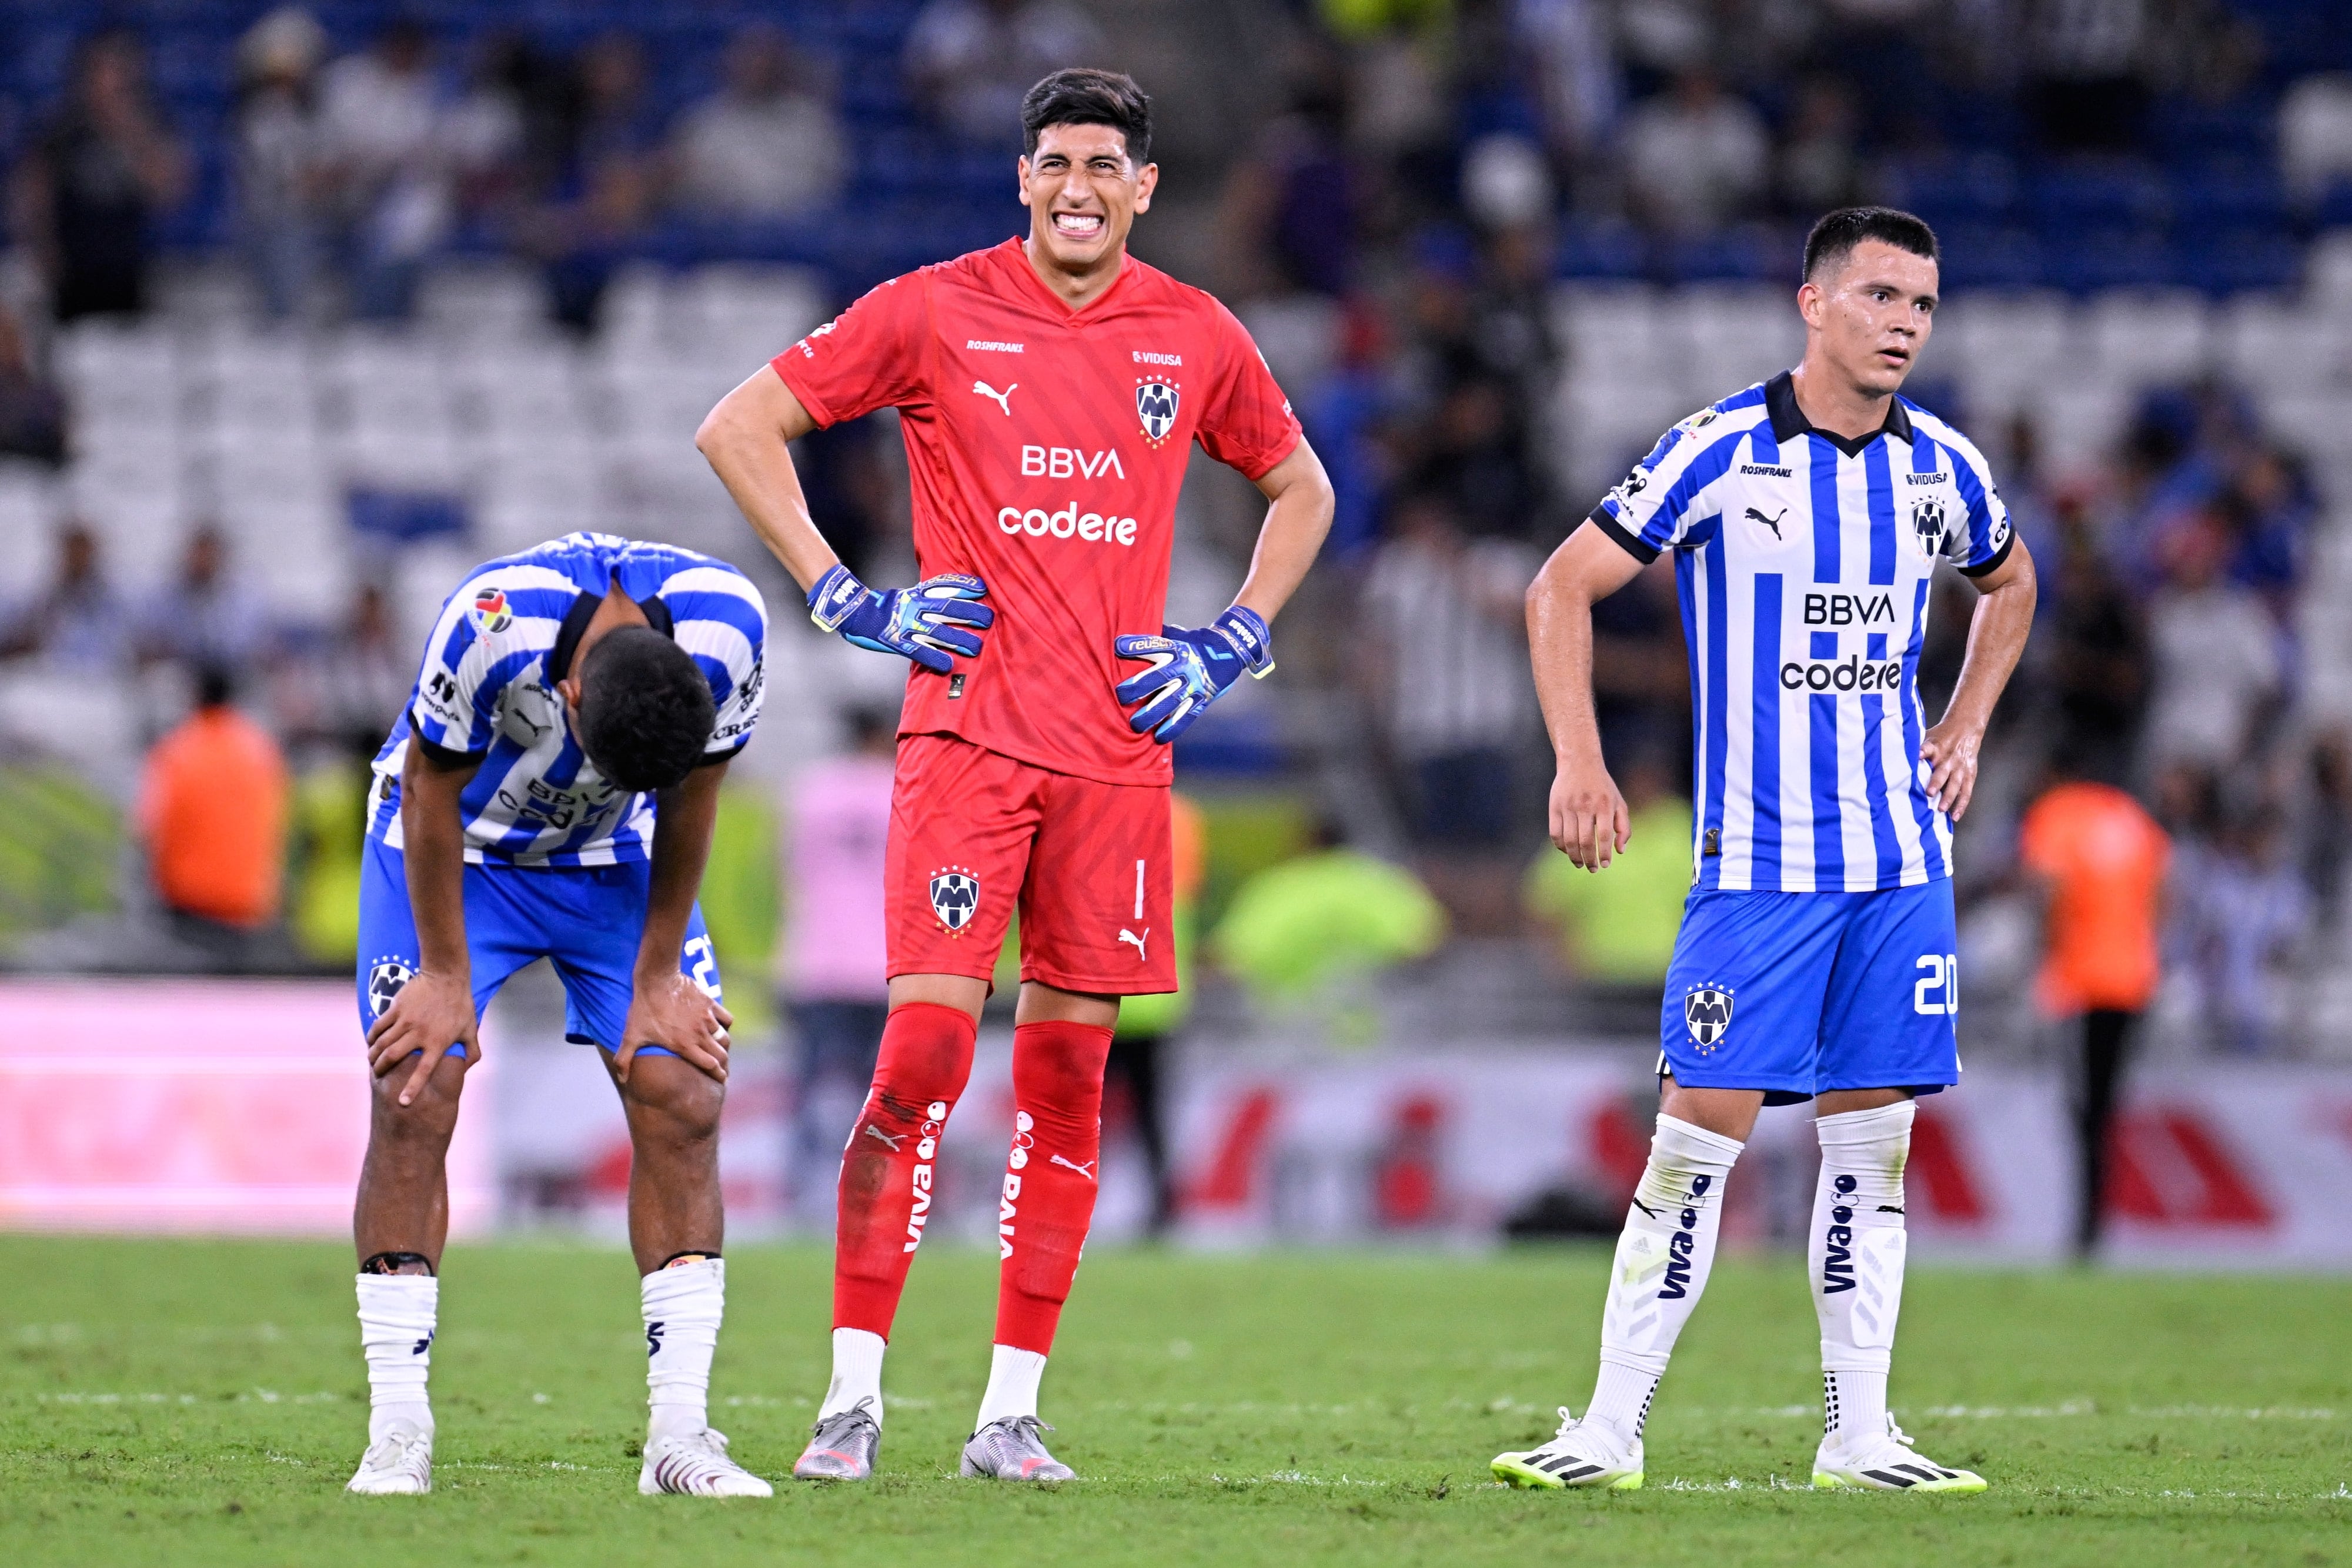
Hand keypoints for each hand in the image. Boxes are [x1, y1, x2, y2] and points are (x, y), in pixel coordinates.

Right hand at [365, 969, 478, 1106]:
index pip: (423, 1070)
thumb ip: (472, 1050)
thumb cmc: (460, 1004)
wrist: (446, 975)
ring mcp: (406, 1020)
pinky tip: (371, 1041)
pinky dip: (372, 1036)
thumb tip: (467, 1068)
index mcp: (438, 1042)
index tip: (402, 1102)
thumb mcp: (470, 1029)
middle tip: (377, 1074)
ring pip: (382, 1043)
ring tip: (372, 1060)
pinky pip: (378, 1026)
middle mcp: (420, 1034)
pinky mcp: (396, 1008)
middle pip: (393, 1057)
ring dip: (374, 1054)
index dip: (412, 1088)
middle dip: (381, 1069)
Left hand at [618, 969, 733, 1083]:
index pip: (711, 1065)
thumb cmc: (644, 1008)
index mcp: (684, 1045)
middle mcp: (699, 1034)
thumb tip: (621, 1079)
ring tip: (719, 1049)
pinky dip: (725, 1025)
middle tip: (722, 1068)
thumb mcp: (631, 1035)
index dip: (718, 1074)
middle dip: (724, 1064)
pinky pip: (727, 1019)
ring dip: (723, 1046)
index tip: (721, 1079)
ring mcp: (707, 1018)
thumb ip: (624, 1059)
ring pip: (724, 1038)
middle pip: (721, 1055)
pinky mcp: (710, 1004)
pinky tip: (720, 1027)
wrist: (657, 979)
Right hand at [807, 565, 992, 673]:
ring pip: (937, 631)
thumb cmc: (884, 608)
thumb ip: (927, 597)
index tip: (982, 588)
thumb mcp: (907, 596)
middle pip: (946, 608)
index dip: (963, 586)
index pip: (943, 586)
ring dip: (958, 639)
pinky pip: (918, 651)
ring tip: (977, 647)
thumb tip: (954, 597)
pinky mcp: (895, 642)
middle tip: (989, 618)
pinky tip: (949, 665)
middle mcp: (913, 607)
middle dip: (969, 613)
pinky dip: (934, 658)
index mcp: (915, 594)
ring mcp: (904, 624)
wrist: (852, 613)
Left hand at [1113, 606, 1273, 742]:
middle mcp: (1184, 666)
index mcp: (1177, 648)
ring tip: (1135, 725)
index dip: (1136, 646)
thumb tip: (1127, 630)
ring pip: (1170, 702)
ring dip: (1151, 715)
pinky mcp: (1202, 700)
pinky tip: (1158, 737)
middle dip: (1137, 688)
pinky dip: (1172, 728)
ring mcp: (1194, 685)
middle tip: (1121, 696)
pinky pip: (1186, 716)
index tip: (1117, 647)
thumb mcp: (1179, 635)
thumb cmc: (1195, 643)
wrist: (1230, 651)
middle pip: (1158, 677)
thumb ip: (1157, 636)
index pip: (1154, 645)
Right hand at [1549, 759, 1629, 870]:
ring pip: (1569, 839)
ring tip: (1580, 864)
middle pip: (1584, 841)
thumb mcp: (1619, 803)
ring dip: (1574, 856)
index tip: (1605, 865)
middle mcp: (1585, 805)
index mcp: (1604, 805)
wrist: (1579, 763)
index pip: (1603, 836)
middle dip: (1589, 859)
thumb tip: (1620, 851)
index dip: (1604, 853)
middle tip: (1592, 869)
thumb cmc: (1603, 787)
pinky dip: (1561, 846)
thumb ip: (1623, 827)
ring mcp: (1568, 806)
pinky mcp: (1554, 807)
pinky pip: (1555, 833)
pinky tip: (1568, 851)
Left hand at [1921, 718, 1982, 820]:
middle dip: (1936, 782)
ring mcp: (1959, 768)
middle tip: (1929, 793)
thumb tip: (1888, 753)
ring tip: (1941, 809)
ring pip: (1955, 784)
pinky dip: (1961, 805)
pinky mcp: (1969, 775)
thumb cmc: (1940, 736)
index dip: (1922, 752)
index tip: (1918, 756)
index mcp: (1935, 747)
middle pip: (1942, 772)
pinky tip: (1954, 816)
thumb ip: (1913, 746)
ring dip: (1948, 797)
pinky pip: (1966, 792)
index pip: (1928, 748)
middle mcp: (1948, 758)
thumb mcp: (1927, 736)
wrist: (1965, 728)